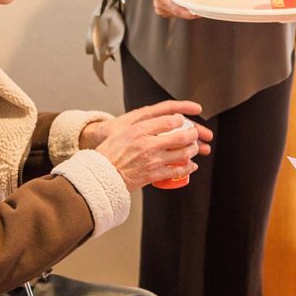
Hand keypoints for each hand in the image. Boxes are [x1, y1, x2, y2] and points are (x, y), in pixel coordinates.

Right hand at [95, 107, 212, 191]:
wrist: (101, 175)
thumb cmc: (109, 154)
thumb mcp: (122, 133)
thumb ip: (140, 127)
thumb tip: (159, 122)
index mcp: (139, 131)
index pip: (168, 121)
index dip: (180, 119)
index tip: (181, 120)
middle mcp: (148, 145)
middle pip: (180, 137)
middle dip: (192, 134)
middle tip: (193, 133)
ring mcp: (153, 161)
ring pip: (183, 154)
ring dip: (193, 150)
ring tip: (193, 148)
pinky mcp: (154, 175)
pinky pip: (177, 171)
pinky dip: (188, 168)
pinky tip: (191, 165)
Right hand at [134, 0, 198, 19]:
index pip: (177, 9)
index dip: (189, 13)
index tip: (198, 13)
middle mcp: (160, 5)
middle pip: (178, 13)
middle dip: (189, 11)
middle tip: (200, 7)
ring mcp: (160, 9)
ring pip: (177, 14)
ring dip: (185, 10)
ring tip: (189, 1)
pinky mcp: (162, 11)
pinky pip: (174, 13)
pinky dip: (180, 10)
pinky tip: (181, 2)